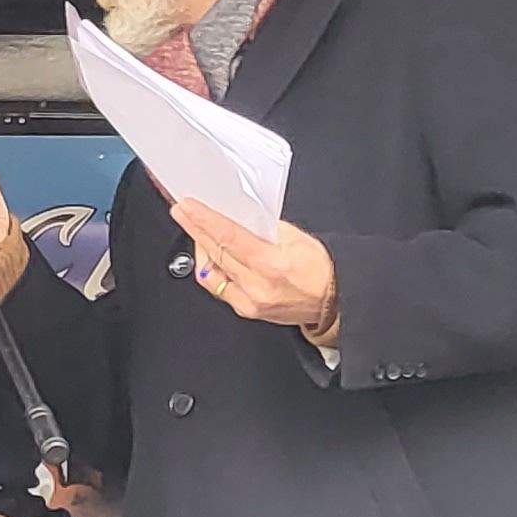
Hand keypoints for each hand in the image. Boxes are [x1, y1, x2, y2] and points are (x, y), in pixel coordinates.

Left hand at [171, 201, 339, 337]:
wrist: (334, 300)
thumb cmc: (321, 269)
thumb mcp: (295, 238)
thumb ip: (264, 227)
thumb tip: (238, 216)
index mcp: (272, 264)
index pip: (228, 237)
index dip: (203, 220)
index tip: (187, 207)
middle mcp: (257, 286)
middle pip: (215, 252)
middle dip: (194, 229)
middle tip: (182, 211)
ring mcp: (250, 301)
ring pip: (212, 271)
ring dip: (200, 248)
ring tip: (195, 229)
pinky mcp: (246, 310)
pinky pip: (218, 287)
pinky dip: (211, 269)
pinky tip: (208, 255)